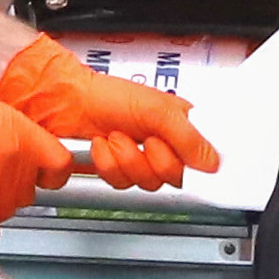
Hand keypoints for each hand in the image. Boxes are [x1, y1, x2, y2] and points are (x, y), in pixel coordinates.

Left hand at [0, 37, 221, 192]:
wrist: (66, 102)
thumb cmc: (109, 95)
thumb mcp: (157, 109)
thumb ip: (187, 137)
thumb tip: (212, 161)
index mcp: (181, 126)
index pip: (202, 158)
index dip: (193, 164)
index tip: (181, 157)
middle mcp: (163, 144)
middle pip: (175, 176)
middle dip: (154, 159)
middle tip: (144, 140)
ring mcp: (139, 159)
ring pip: (147, 183)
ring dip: (127, 159)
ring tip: (116, 137)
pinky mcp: (117, 170)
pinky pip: (122, 183)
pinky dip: (109, 164)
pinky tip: (103, 145)